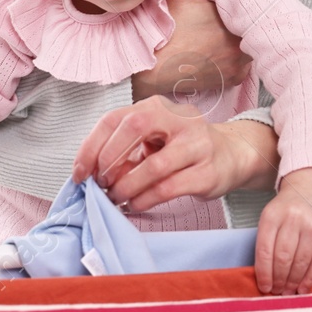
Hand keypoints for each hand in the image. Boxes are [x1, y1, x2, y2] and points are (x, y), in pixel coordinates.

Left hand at [72, 98, 278, 209]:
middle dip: (108, 159)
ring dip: (127, 186)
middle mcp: (180, 118)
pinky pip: (168, 188)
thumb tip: (93, 173)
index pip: (115, 117)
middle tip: (101, 183)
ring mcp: (197, 144)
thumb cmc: (183, 147)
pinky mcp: (207, 172)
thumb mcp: (154, 138)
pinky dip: (145, 200)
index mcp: (158, 106)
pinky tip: (136, 204)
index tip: (79, 172)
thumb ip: (126, 148)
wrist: (232, 155)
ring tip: (117, 198)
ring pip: (153, 165)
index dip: (91, 146)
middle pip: (134, 127)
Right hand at [133, 0, 251, 101]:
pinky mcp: (232, 80)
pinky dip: (236, 57)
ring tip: (226, 30)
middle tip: (232, 13)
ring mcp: (239, 65)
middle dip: (246, 19)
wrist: (150, 70)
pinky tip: (222, 49)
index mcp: (236, 20)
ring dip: (243, 38)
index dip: (247, 2)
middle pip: (254, 26)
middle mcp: (243, 45)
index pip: (254, 7)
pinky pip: (243, 64)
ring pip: (250, 45)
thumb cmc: (166, 29)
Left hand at [256, 166, 311, 294]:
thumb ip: (266, 243)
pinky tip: (302, 288)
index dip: (264, 273)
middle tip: (276, 292)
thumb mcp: (270, 218)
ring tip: (287, 292)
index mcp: (272, 215)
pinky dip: (309, 279)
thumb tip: (265, 279)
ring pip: (301, 262)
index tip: (264, 288)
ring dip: (293, 282)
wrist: (311, 190)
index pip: (265, 250)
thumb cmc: (286, 210)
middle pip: (283, 258)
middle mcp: (293, 219)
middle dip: (278, 280)